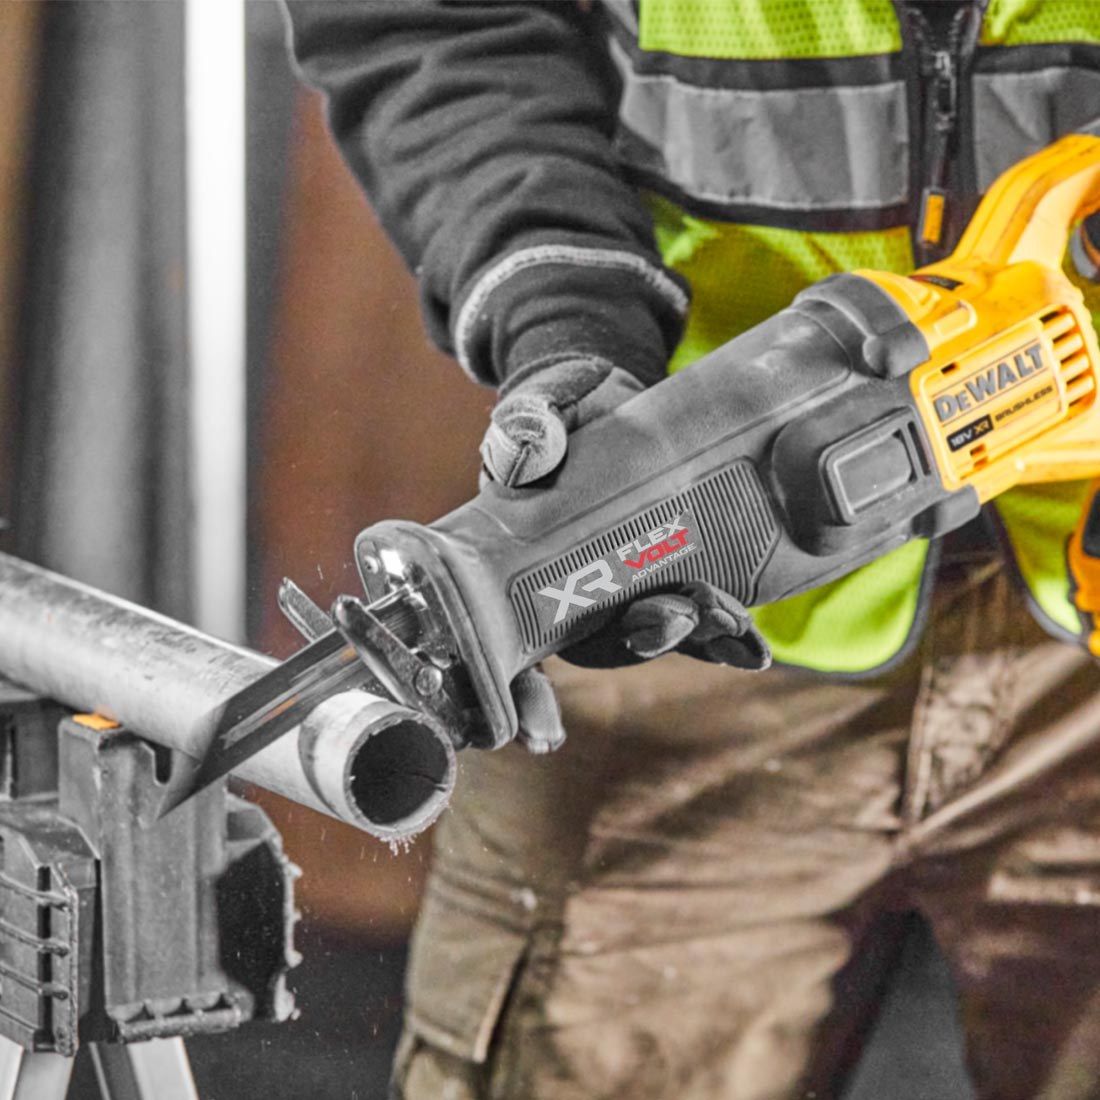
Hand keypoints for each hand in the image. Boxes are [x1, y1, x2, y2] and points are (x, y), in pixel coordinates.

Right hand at [484, 360, 769, 753]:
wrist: (605, 396)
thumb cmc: (557, 409)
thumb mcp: (540, 408)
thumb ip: (529, 426)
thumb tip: (526, 451)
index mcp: (519, 570)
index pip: (508, 648)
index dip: (523, 695)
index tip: (538, 730)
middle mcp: (572, 593)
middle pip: (598, 643)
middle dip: (636, 642)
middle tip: (667, 624)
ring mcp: (626, 587)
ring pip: (654, 632)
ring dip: (693, 638)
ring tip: (731, 629)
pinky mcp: (673, 571)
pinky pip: (697, 612)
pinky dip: (724, 630)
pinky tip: (751, 642)